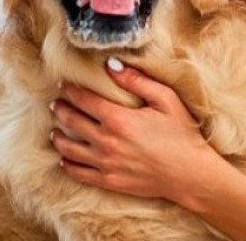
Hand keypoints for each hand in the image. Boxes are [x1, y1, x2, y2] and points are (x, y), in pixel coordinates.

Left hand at [50, 57, 216, 201]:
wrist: (191, 175)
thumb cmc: (182, 134)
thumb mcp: (165, 100)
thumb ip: (136, 80)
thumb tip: (110, 64)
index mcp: (118, 119)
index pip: (83, 100)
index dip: (70, 91)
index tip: (63, 85)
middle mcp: (106, 141)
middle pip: (71, 122)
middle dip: (60, 110)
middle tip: (55, 104)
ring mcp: (106, 163)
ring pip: (69, 149)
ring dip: (58, 138)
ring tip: (54, 131)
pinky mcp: (109, 181)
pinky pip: (79, 173)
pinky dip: (68, 165)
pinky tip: (64, 159)